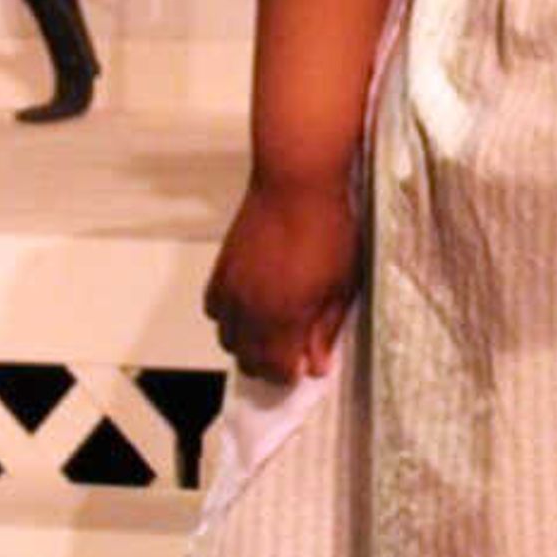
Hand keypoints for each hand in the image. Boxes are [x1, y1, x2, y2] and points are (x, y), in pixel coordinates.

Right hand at [205, 171, 360, 380]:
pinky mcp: (222, 269)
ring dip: (247, 344)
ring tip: (271, 331)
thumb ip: (327, 329)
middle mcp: (250, 310)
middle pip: (248, 361)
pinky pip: (213, 310)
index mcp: (285, 317)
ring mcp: (232, 289)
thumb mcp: (342, 284)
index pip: (277, 370)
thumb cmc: (329, 229)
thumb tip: (318, 366)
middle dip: (269, 365)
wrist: (297, 183)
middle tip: (291, 351)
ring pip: (227, 339)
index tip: (306, 364)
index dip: (293, 374)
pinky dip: (228, 318)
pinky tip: (249, 307)